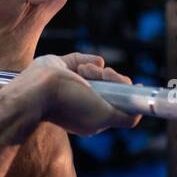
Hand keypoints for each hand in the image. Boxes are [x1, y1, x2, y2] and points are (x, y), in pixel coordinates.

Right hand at [18, 53, 141, 136]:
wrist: (39, 90)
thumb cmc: (70, 105)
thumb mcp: (103, 116)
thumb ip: (125, 117)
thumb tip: (138, 109)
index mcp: (93, 116)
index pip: (118, 100)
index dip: (124, 91)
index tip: (126, 84)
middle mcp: (85, 101)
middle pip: (110, 84)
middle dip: (111, 78)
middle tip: (104, 75)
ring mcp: (74, 85)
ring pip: (98, 71)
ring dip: (96, 69)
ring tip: (84, 71)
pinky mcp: (64, 69)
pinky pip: (83, 59)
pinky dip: (85, 60)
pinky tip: (79, 68)